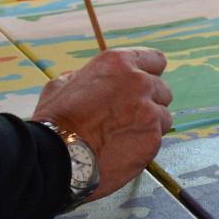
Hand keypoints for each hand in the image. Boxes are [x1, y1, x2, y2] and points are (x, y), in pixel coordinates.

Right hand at [31, 47, 172, 201]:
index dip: (149, 73)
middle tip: (127, 116)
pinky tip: (124, 150)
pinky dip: (145, 144)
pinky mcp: (153, 137)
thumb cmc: (54, 123)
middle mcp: (139, 82)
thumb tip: (87, 78)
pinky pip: (158, 138)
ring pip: (163, 115)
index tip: (143, 84)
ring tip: (123, 136)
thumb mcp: (62, 86)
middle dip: (149, 101)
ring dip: (149, 124)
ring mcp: (149, 110)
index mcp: (119, 64)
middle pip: (161, 89)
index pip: (155, 59)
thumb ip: (84, 77)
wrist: (57, 159)